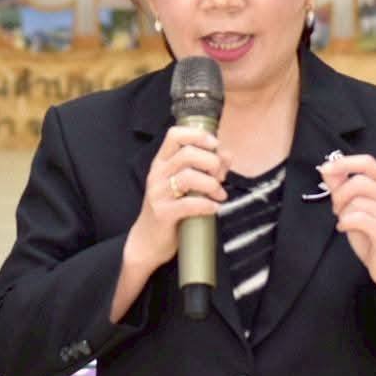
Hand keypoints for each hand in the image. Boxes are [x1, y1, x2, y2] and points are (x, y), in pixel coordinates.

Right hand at [123, 126, 230, 277]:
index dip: (198, 135)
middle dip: (211, 162)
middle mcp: (157, 174)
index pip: (175, 135)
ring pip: (189, 177)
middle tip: (221, 176)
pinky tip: (214, 208)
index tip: (215, 145)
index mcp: (162, 162)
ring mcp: (158, 193)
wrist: (148, 241)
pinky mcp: (162, 213)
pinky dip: (207, 204)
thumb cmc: (171, 209)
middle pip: (187, 154)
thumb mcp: (185, 185)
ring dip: (211, 184)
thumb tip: (227, 155)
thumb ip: (206, 168)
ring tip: (220, 194)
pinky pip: (189, 204)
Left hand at [319, 154, 375, 298]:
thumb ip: (344, 188)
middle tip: (337, 210)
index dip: (345, 163)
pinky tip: (345, 229)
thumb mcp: (357, 209)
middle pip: (358, 182)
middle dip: (339, 195)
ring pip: (356, 202)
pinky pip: (357, 218)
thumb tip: (327, 168)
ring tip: (346, 223)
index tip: (325, 168)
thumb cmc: (375, 239)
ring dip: (343, 213)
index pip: (368, 163)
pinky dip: (345, 223)